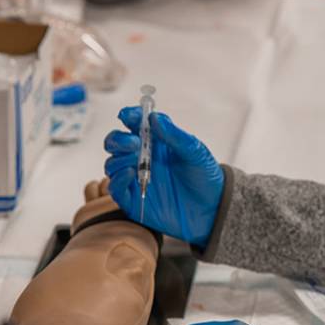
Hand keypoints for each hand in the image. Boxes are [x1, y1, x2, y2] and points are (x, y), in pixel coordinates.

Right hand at [104, 108, 224, 245]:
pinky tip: (130, 174)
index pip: (135, 124)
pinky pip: (115, 188)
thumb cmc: (204, 177)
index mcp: (156, 141)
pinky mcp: (133, 200)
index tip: (127, 115)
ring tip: (134, 160)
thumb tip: (155, 117)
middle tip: (134, 142)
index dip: (129, 116)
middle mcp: (142, 157)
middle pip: (116, 143)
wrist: (212, 209)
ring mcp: (135, 178)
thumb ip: (175, 135)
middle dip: (119, 139)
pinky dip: (117, 179)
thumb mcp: (195, 152)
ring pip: (112, 164)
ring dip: (118, 158)